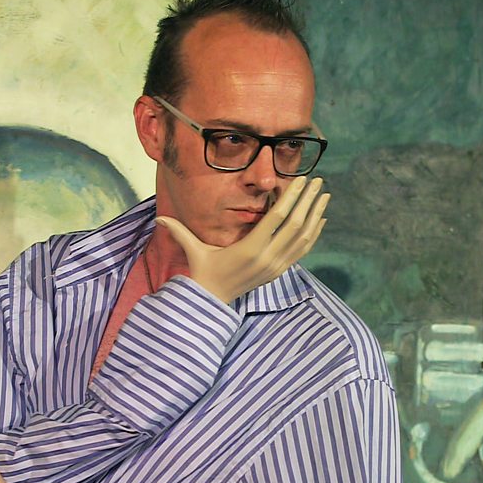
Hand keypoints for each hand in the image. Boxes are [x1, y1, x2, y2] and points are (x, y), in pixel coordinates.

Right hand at [155, 176, 329, 302]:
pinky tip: (320, 219)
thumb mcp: (193, 250)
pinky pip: (303, 250)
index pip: (277, 218)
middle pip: (296, 225)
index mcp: (249, 249)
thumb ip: (179, 231)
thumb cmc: (203, 271)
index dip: (292, 197)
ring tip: (324, 195)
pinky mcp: (280, 271)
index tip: (302, 180)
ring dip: (315, 214)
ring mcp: (276, 266)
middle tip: (318, 181)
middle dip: (309, 201)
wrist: (213, 302)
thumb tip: (158, 218)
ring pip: (304, 237)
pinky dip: (314, 233)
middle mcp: (267, 258)